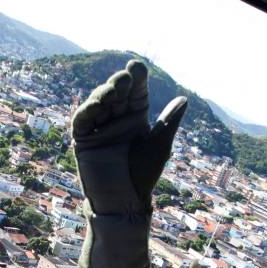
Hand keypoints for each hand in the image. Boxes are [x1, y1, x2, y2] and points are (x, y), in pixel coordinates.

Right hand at [72, 59, 186, 215]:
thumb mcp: (159, 145)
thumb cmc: (143, 175)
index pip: (136, 92)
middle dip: (120, 83)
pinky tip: (98, 105)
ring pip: (99, 102)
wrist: (124, 201)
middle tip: (127, 78)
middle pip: (117, 93)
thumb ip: (169, 122)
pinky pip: (83, 120)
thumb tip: (184, 99)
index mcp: (136, 118)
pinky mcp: (83, 139)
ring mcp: (99, 128)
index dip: (137, 78)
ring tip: (114, 90)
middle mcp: (117, 120)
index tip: (138, 66)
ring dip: (104, 93)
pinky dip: (88, 110)